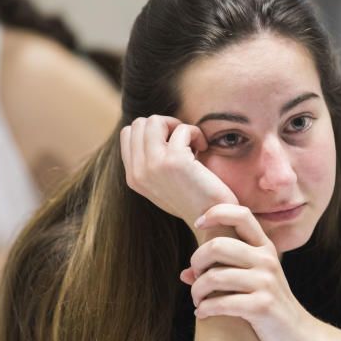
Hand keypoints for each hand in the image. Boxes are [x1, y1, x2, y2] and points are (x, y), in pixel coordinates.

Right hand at [120, 115, 237, 232]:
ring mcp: (154, 165)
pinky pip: (182, 129)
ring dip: (177, 126)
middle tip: (183, 142)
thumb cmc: (193, 198)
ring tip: (191, 143)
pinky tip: (203, 148)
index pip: (128, 134)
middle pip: (140, 124)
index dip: (152, 131)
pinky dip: (195, 133)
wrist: (212, 220)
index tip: (171, 144)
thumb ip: (149, 161)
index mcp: (133, 177)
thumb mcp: (162, 182)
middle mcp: (138, 172)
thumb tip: (148, 129)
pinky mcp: (175, 161)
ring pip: (155, 121)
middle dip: (164, 126)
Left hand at [181, 204, 316, 340]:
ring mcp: (266, 282)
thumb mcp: (252, 282)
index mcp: (265, 248)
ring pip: (214, 277)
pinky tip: (202, 314)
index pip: (241, 214)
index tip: (198, 224)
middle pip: (217, 246)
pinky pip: (221, 303)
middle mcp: (267, 260)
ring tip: (197, 301)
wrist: (299, 336)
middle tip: (195, 278)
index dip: (216, 212)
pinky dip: (205, 310)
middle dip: (197, 262)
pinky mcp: (262, 306)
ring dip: (197, 291)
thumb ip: (223, 272)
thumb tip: (184, 274)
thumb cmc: (268, 307)